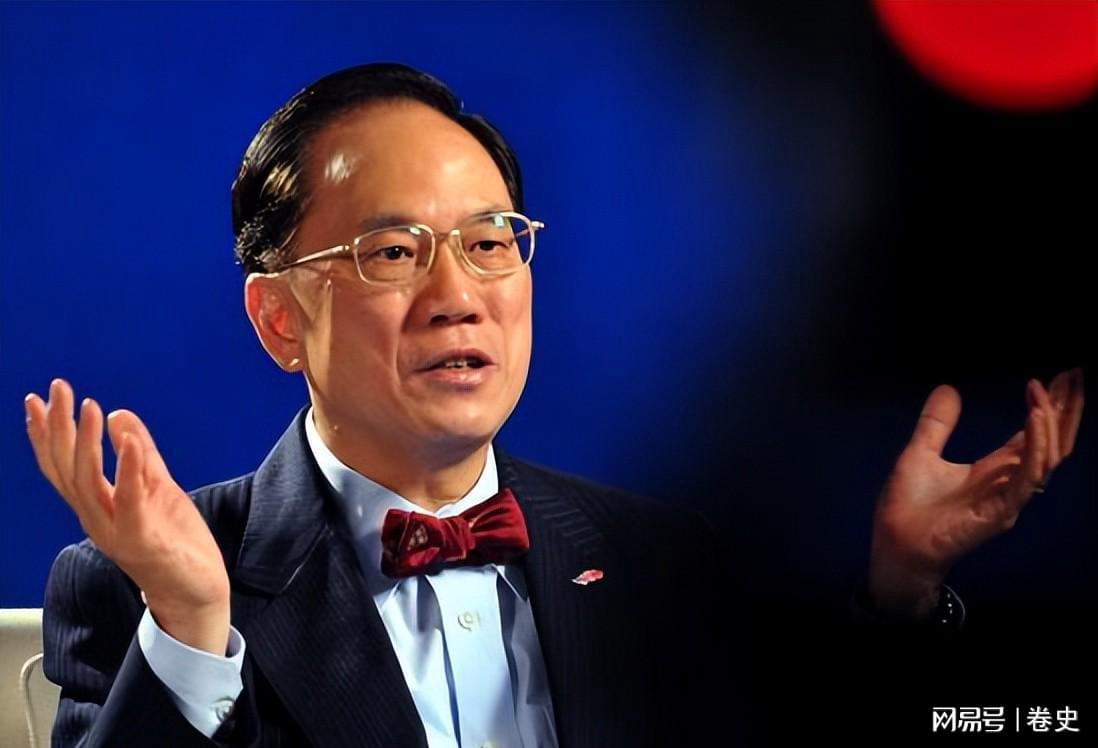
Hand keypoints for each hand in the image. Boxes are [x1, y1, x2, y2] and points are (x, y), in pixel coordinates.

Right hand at [26, 379, 230, 653]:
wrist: (195, 591)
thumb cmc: (173, 541)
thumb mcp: (157, 486)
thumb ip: (139, 454)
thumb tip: (119, 415)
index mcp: (97, 506)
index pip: (62, 466)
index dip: (46, 434)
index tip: (37, 399)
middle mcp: (97, 518)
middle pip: (66, 468)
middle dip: (59, 427)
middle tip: (58, 389)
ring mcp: (116, 531)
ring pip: (88, 483)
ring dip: (86, 442)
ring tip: (89, 406)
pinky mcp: (143, 540)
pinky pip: (130, 501)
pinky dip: (126, 469)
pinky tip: (124, 441)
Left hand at [868, 369, 1083, 619]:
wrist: (894, 544)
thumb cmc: (908, 507)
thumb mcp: (920, 453)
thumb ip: (937, 423)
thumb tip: (948, 388)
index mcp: (995, 469)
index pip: (1035, 433)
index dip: (1050, 406)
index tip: (1063, 376)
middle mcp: (1009, 482)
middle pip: (1051, 441)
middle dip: (1066, 409)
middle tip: (1076, 373)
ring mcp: (1008, 497)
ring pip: (1048, 456)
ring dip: (1051, 421)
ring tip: (1047, 390)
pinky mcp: (1001, 511)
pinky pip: (1028, 476)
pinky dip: (1035, 445)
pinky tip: (1035, 417)